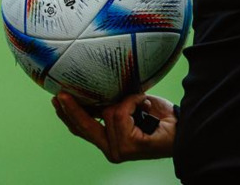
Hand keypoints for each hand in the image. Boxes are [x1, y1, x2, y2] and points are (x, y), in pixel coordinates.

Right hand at [52, 91, 175, 162]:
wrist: (182, 129)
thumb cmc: (159, 119)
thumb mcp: (128, 109)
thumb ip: (109, 106)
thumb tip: (90, 89)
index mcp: (109, 142)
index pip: (82, 129)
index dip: (68, 114)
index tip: (56, 100)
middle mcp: (111, 150)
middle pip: (84, 126)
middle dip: (72, 109)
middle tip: (61, 94)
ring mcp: (117, 150)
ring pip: (109, 112)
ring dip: (127, 100)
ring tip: (142, 101)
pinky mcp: (127, 145)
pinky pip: (122, 111)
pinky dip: (135, 101)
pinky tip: (146, 104)